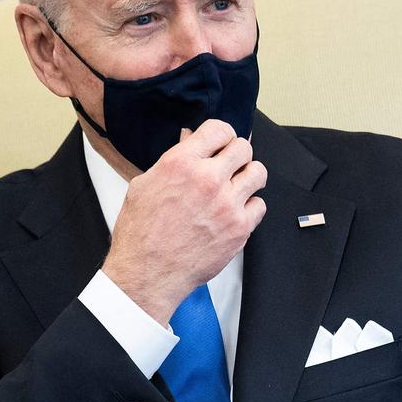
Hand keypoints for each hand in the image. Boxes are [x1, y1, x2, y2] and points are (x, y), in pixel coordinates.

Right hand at [101, 120, 266, 324]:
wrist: (148, 273)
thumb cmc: (141, 232)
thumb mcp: (145, 184)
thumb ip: (174, 160)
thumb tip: (191, 139)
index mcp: (181, 163)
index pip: (219, 129)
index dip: (221, 135)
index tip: (221, 144)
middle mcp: (207, 179)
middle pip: (243, 148)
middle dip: (237, 154)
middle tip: (230, 165)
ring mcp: (227, 204)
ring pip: (258, 173)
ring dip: (249, 177)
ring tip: (238, 186)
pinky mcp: (239, 228)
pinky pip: (260, 205)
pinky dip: (250, 207)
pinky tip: (235, 212)